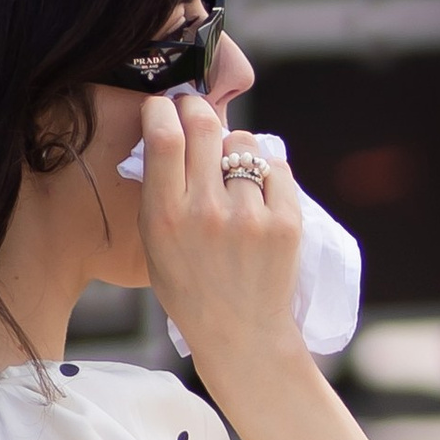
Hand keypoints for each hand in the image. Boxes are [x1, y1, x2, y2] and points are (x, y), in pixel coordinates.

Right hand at [135, 90, 303, 386]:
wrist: (240, 333)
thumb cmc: (190, 287)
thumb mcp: (154, 244)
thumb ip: (158, 191)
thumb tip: (167, 129)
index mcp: (166, 217)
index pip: (165, 137)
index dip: (163, 108)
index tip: (163, 106)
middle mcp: (206, 212)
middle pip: (204, 125)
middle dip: (197, 108)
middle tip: (196, 112)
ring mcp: (250, 216)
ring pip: (243, 143)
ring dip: (235, 147)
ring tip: (232, 172)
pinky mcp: (285, 222)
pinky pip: (276, 168)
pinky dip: (266, 172)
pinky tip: (258, 194)